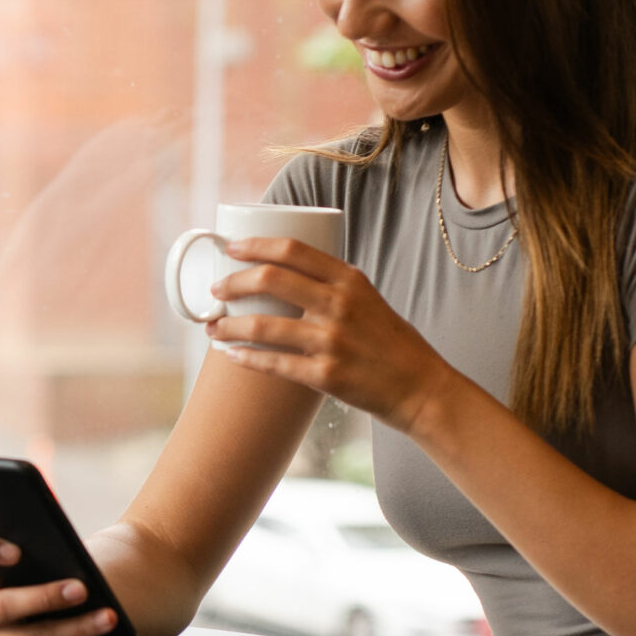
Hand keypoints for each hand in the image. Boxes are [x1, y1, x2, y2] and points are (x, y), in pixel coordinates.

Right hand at [0, 534, 128, 635]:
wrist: (37, 617)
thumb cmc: (37, 577)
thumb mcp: (28, 561)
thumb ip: (38, 548)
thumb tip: (67, 541)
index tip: (18, 551)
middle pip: (2, 606)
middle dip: (44, 598)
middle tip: (81, 589)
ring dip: (76, 630)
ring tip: (109, 618)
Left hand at [204, 237, 463, 433]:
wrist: (422, 389)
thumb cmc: (393, 345)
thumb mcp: (369, 300)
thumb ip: (333, 286)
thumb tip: (284, 275)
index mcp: (350, 280)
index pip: (292, 250)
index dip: (254, 245)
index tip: (231, 248)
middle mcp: (339, 305)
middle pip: (270, 280)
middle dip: (233, 283)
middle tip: (216, 290)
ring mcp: (332, 341)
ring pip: (263, 326)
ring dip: (228, 326)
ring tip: (212, 328)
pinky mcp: (326, 375)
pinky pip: (274, 364)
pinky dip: (246, 358)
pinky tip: (231, 355)